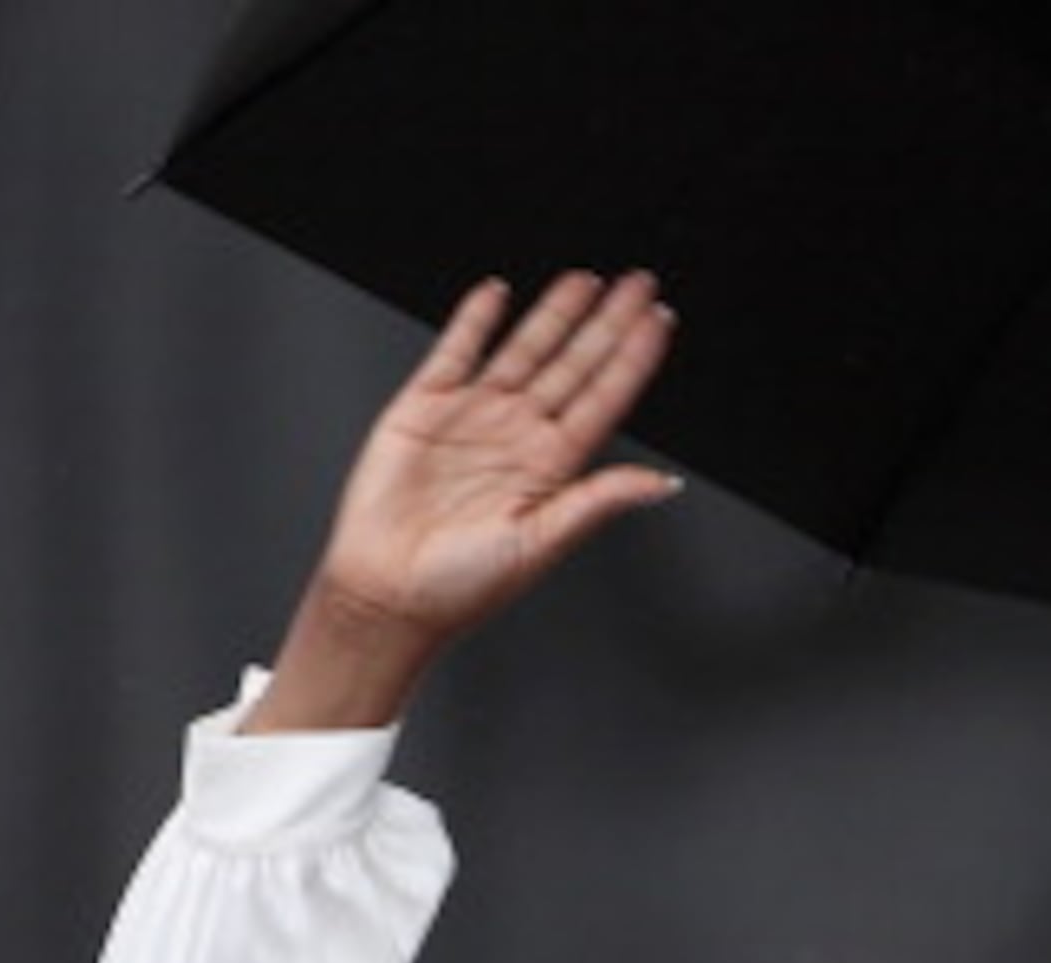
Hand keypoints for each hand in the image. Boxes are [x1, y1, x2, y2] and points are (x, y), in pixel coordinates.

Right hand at [252, 271, 680, 730]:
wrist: (388, 594)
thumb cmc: (461, 587)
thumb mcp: (542, 544)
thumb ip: (599, 502)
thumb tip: (663, 484)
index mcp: (552, 469)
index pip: (603, 400)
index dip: (631, 359)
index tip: (659, 320)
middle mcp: (518, 437)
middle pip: (573, 366)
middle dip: (607, 323)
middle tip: (639, 282)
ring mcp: (473, 418)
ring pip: (524, 351)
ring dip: (554, 314)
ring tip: (586, 280)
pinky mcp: (423, 408)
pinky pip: (455, 352)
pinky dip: (474, 321)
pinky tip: (497, 294)